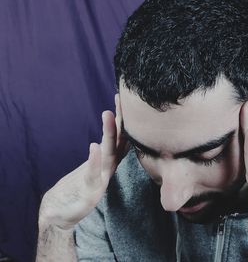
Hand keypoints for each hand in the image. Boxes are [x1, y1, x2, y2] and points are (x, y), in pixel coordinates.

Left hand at [39, 95, 127, 230]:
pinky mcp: (90, 190)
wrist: (63, 212)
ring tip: (108, 115)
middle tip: (121, 99)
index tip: (122, 97)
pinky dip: (95, 160)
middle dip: (120, 119)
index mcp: (108, 159)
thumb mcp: (93, 166)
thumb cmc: (77, 186)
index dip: (121, 118)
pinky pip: (93, 173)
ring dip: (109, 134)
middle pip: (118, 140)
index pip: (119, 135)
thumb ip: (102, 153)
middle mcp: (108, 166)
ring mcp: (101, 178)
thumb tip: (108, 136)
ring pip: (108, 152)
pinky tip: (95, 146)